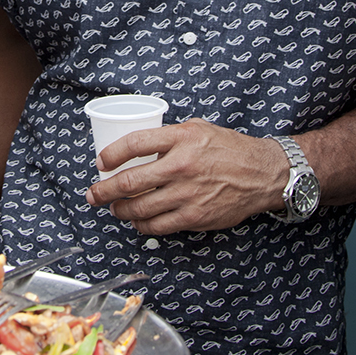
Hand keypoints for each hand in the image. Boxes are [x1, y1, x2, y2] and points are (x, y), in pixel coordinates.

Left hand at [86, 120, 286, 234]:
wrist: (262, 174)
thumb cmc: (230, 150)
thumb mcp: (199, 129)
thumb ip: (170, 137)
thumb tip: (140, 146)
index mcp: (181, 139)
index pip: (134, 144)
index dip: (111, 154)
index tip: (100, 162)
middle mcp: (181, 166)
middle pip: (129, 181)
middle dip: (103, 191)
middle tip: (93, 194)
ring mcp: (187, 194)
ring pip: (139, 207)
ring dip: (119, 210)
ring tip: (113, 209)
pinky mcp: (194, 217)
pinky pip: (157, 226)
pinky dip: (141, 225)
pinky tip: (136, 221)